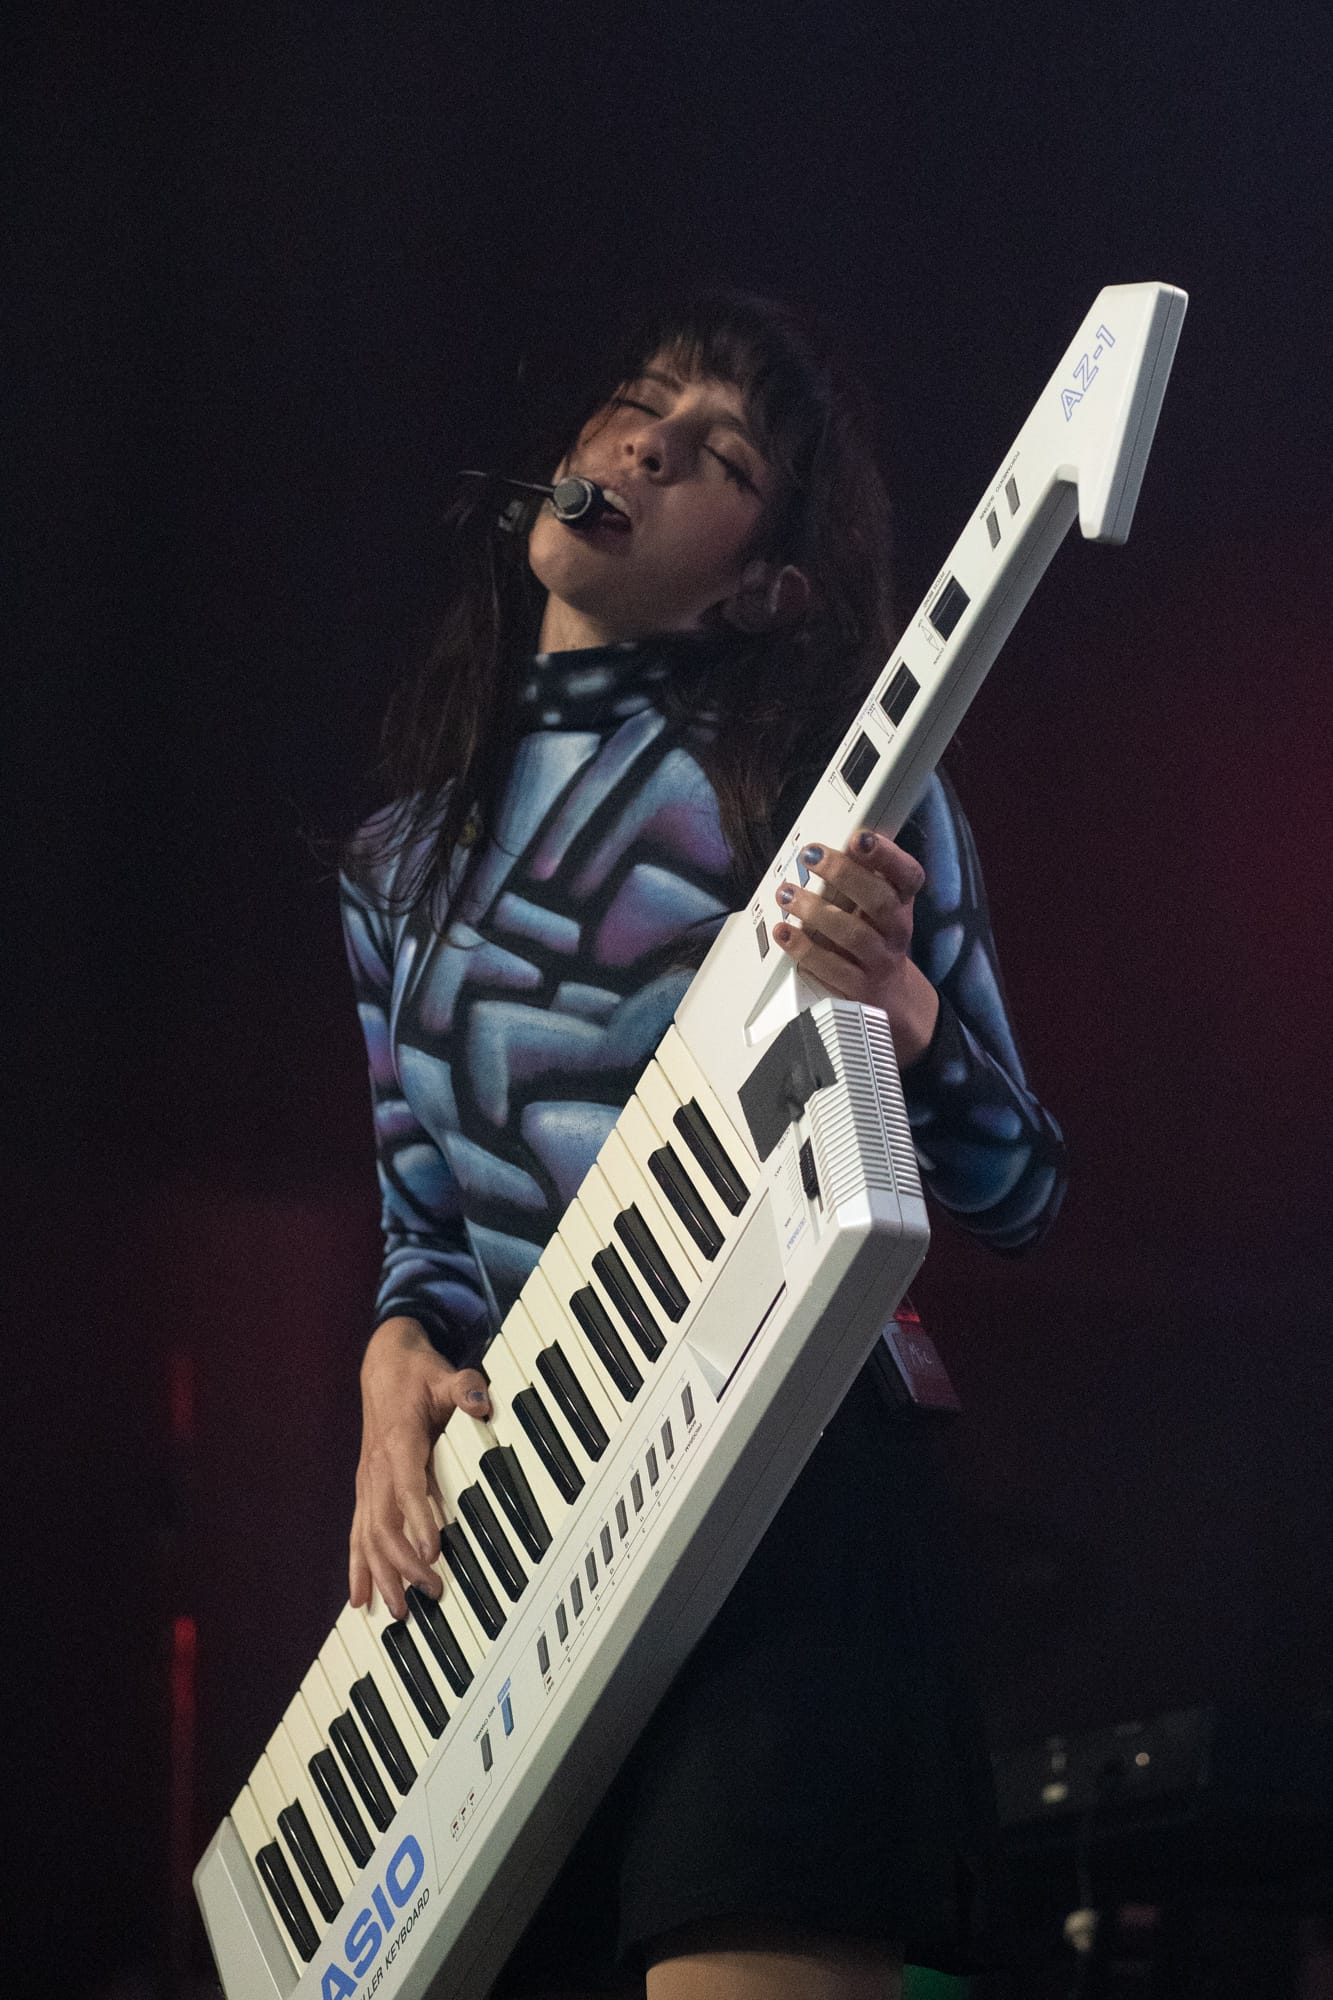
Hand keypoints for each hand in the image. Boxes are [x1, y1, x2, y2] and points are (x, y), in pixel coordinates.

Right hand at [349, 1316, 491, 1618]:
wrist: (383, 1366)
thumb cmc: (416, 1374)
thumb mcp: (443, 1373)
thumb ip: (464, 1387)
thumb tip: (481, 1400)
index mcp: (398, 1443)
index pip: (407, 1487)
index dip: (419, 1520)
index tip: (432, 1552)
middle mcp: (377, 1468)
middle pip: (384, 1524)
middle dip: (403, 1563)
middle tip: (430, 1592)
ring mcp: (368, 1482)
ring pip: (367, 1537)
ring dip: (380, 1575)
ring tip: (397, 1610)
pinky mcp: (366, 1489)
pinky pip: (357, 1533)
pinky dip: (358, 1567)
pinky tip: (359, 1598)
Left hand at [772, 829, 939, 1065]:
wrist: (890, 1000)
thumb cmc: (873, 940)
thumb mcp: (875, 910)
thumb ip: (858, 881)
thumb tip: (820, 849)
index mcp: (902, 905)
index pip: (908, 876)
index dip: (887, 855)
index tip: (858, 837)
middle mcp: (897, 932)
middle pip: (879, 902)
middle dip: (844, 874)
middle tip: (810, 855)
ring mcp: (879, 963)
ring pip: (854, 935)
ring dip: (816, 911)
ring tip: (786, 893)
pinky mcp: (859, 991)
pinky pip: (832, 969)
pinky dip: (804, 949)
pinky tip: (783, 932)